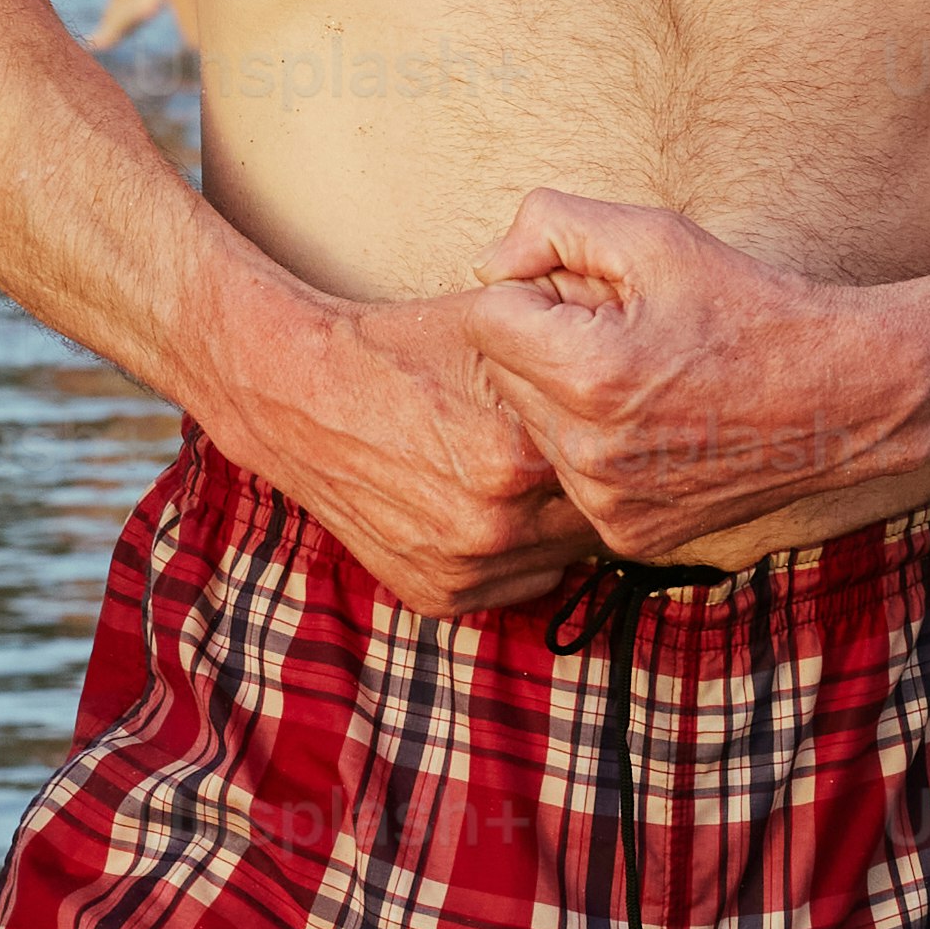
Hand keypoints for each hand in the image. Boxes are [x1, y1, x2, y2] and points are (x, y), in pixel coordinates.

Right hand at [219, 287, 604, 616]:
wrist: (299, 396)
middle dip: (586, 486)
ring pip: (558, 556)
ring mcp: (465, 568)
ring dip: (553, 524)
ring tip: (527, 478)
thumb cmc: (398, 352)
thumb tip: (631, 373)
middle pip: (590, 517)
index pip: (610, 465)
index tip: (605, 423)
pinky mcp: (438, 597)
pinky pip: (512, 584)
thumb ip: (566, 356)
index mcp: (518, 458)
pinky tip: (488, 507)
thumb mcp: (490, 331)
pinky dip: (511, 553)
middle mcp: (496, 525)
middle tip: (572, 453)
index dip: (609, 440)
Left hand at [446, 192, 929, 568]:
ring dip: (566, 399)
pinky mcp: (630, 537)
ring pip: (534, 430)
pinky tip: (657, 426)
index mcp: (588, 375)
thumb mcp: (654, 236)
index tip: (590, 292)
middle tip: (623, 332)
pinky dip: (598, 449)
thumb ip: (550, 225)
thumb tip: (486, 265)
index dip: (534, 290)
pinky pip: (574, 478)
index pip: (485, 317)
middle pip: (502, 376)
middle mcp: (589, 453)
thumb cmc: (748, 305)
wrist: (844, 397)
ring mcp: (609, 504)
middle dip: (545, 344)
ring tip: (645, 378)